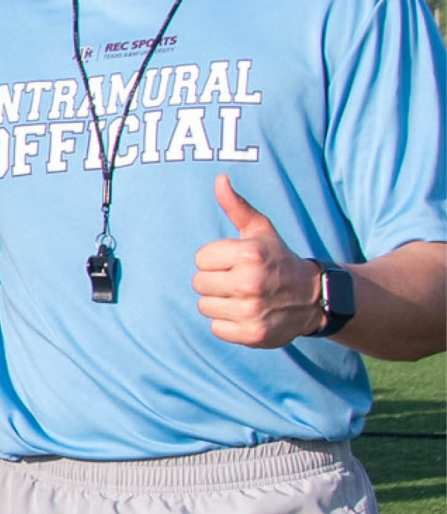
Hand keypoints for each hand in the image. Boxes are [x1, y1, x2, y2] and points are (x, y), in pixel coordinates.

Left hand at [193, 176, 325, 347]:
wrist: (314, 298)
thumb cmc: (279, 259)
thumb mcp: (261, 230)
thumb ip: (237, 206)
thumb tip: (220, 179)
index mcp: (249, 255)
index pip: (200, 259)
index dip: (215, 260)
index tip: (236, 262)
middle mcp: (250, 283)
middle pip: (199, 283)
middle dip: (216, 281)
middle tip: (240, 281)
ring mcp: (252, 311)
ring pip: (204, 306)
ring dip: (220, 302)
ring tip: (244, 297)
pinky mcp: (252, 334)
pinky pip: (216, 328)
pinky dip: (228, 324)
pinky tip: (246, 314)